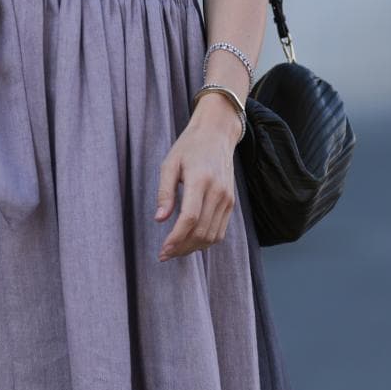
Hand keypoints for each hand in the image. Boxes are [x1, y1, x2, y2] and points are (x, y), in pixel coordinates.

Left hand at [154, 93, 241, 261]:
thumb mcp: (170, 164)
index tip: (162, 251)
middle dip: (182, 248)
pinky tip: (190, 242)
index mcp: (201, 180)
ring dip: (193, 248)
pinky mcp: (231, 203)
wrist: (217, 135)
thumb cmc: (189, 147)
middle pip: (201, 231)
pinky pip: (220, 231)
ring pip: (212, 236)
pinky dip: (206, 241)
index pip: (190, 218)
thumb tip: (159, 220)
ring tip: (175, 250)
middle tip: (164, 254)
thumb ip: (164, 193)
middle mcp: (218, 192)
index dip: (176, 238)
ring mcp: (227, 199)